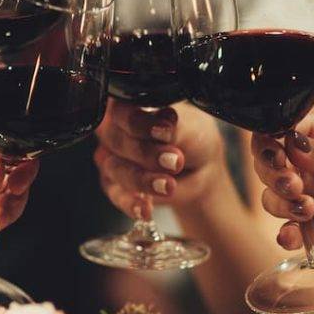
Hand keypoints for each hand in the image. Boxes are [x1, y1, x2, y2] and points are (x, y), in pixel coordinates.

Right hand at [94, 100, 224, 215]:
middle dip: (146, 153)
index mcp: (129, 105)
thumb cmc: (193, 138)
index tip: (165, 131)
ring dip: (142, 180)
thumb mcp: (190, 128)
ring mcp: (112, 158)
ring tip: (168, 185)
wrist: (201, 169)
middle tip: (174, 160)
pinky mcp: (114, 185)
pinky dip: (131, 203)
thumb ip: (173, 129)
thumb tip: (162, 129)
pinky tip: (145, 208)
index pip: (121, 110)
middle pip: (116, 140)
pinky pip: (116, 195)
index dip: (139, 123)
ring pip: (116, 169)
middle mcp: (115, 129)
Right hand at [250, 113, 313, 253]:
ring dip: (280, 204)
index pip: (281, 133)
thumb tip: (291, 143)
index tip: (278, 158)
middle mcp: (311, 166)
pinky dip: (286, 233)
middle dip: (273, 177)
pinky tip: (292, 236)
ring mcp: (311, 196)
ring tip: (306, 210)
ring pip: (273, 198)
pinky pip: (290, 229)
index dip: (270, 144)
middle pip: (268, 166)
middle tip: (294, 186)